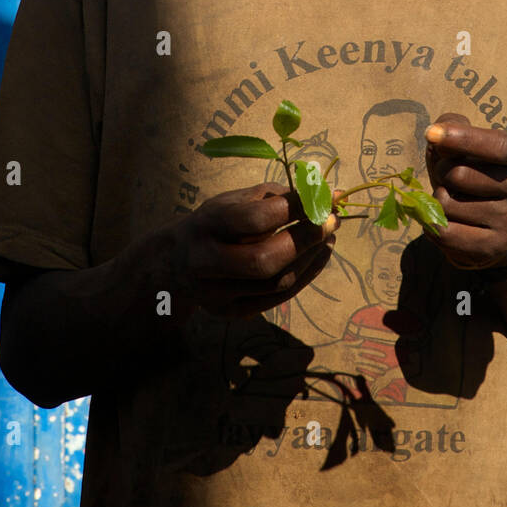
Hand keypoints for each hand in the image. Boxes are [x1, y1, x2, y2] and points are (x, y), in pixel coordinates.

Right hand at [168, 182, 337, 318]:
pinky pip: (278, 298)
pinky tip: (320, 255)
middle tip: (331, 221)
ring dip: (311, 258)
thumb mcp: (233, 201)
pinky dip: (306, 275)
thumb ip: (274, 196)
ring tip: (330, 236)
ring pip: (275, 282)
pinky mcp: (232, 312)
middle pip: (263, 260)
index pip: (253, 220)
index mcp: (206, 225)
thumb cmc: (215, 224)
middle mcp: (206, 263)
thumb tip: (323, 195)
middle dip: (306, 239)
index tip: (322, 197)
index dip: (293, 209)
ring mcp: (218, 294)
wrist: (175, 263)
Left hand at [424, 113, 506, 270]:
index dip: (463, 139)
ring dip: (438, 201)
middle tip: (446, 178)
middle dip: (440, 173)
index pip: (497, 146)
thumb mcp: (462, 145)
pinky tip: (444, 222)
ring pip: (448, 205)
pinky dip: (433, 225)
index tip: (432, 134)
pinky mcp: (497, 245)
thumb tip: (436, 135)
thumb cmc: (469, 174)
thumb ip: (450, 127)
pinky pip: (447, 233)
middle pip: (460, 174)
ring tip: (452, 201)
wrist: (489, 228)